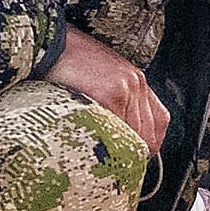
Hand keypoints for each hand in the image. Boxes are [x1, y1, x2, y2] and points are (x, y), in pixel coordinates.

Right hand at [45, 26, 170, 156]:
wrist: (50, 42)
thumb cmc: (69, 62)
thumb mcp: (101, 78)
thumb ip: (115, 102)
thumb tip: (116, 134)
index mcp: (136, 80)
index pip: (159, 122)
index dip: (147, 145)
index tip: (134, 158)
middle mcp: (136, 83)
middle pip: (149, 135)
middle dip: (134, 155)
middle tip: (115, 168)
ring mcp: (125, 89)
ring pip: (133, 137)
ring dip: (118, 152)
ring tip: (101, 162)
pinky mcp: (110, 94)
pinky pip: (116, 130)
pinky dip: (105, 142)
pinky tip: (92, 147)